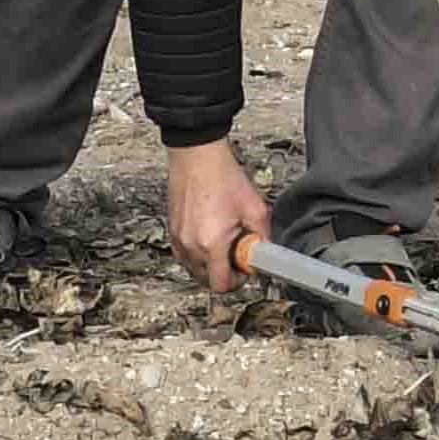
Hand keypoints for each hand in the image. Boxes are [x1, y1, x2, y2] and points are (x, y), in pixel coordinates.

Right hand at [164, 138, 271, 296]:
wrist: (197, 155)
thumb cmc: (222, 175)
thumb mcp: (255, 207)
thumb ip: (263, 236)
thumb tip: (266, 253)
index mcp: (212, 243)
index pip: (222, 285)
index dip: (238, 281)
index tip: (244, 269)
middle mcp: (191, 245)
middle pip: (207, 281)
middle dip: (224, 272)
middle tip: (236, 254)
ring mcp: (178, 239)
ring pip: (195, 270)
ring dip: (210, 264)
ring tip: (223, 240)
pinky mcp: (172, 232)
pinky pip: (185, 256)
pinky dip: (198, 254)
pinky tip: (209, 235)